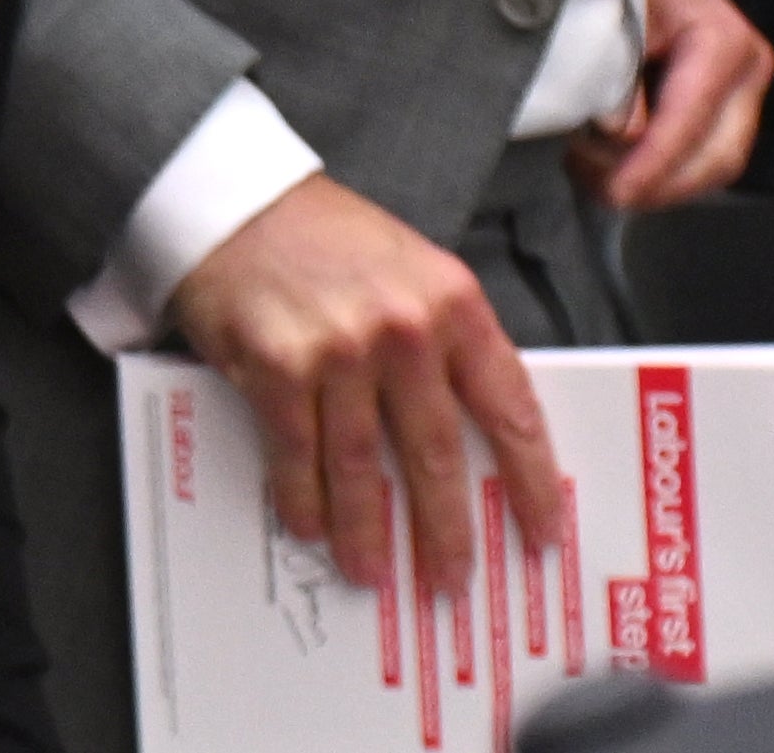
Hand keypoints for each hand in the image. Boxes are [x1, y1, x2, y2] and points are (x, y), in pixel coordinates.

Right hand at [169, 173, 571, 608]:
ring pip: (364, 466)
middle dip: (446, 531)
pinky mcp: (276, 364)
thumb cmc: (325, 236)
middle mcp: (403, 330)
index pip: (509, 410)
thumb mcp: (413, 270)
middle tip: (451, 578)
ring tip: (372, 570)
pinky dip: (304, 496)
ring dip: (368, 529)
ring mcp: (338, 350)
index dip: (532, 481)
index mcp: (453, 304)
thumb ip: (447, 342)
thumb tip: (474, 434)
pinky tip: (312, 524)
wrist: (232, 195)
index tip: (542, 532)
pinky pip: (297, 450)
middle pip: (436, 455)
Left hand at [579, 0, 771, 210]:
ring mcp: (744, 88)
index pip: (690, 125)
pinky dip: (663, 168)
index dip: (652, 167)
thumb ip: (613, 76)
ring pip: (713, 164)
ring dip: (658, 182)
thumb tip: (616, 135)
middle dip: (656, 185)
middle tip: (596, 188)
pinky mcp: (727, 100)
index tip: (613, 190)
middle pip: (716, 159)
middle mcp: (748, 70)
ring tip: (596, 173)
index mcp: (724, 43)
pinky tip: (616, 164)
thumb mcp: (608, 11)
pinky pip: (703, 151)